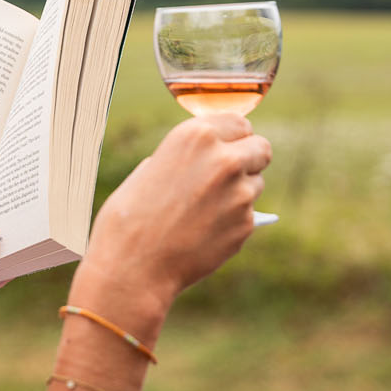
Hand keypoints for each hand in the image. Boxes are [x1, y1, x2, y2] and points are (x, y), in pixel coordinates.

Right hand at [78, 115, 271, 312]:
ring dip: (241, 192)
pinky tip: (204, 233)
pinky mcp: (247, 225)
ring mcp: (240, 193)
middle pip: (261, 149)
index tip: (228, 146)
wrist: (132, 267)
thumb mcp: (150, 169)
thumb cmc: (129, 217)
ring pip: (257, 184)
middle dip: (250, 159)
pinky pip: (248, 216)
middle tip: (232, 174)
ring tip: (206, 210)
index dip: (233, 137)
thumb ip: (185, 157)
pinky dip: (232, 223)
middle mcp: (224, 159)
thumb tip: (205, 159)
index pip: (240, 122)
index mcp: (196, 136)